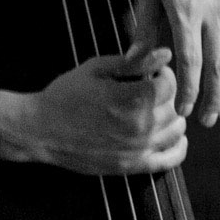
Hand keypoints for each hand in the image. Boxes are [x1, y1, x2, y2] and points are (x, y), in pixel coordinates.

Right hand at [3, 45, 184, 173]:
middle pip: (174, 107)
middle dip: (166, 96)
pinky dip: (179, 148)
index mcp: (132, 98)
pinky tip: (174, 138)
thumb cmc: (65, 95)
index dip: (165, 75)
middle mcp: (141, 125)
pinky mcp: (132, 166)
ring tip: (157, 110)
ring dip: (172, 118)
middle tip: (151, 91)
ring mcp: (138, 148)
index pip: (171, 85)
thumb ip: (133, 62)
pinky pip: (170, 160)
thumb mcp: (95, 69)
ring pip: (176, 131)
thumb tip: (165, 53)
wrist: (41, 129)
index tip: (155, 74)